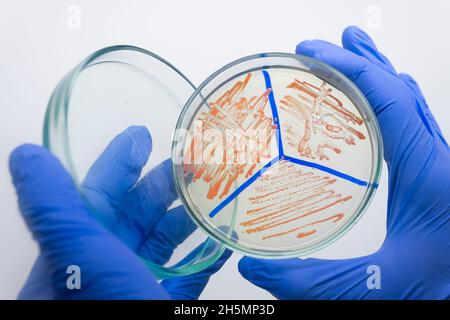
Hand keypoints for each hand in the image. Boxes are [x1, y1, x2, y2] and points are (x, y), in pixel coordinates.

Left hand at [10, 126, 230, 298]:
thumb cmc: (108, 310)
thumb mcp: (79, 260)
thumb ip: (56, 209)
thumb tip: (26, 155)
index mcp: (77, 256)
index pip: (96, 197)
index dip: (117, 163)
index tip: (140, 136)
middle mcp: (102, 272)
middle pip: (133, 216)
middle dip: (161, 185)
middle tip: (191, 162)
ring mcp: (132, 292)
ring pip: (159, 245)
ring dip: (184, 219)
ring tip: (211, 196)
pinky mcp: (159, 305)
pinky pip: (180, 279)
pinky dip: (197, 262)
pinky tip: (214, 247)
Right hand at [238, 26, 448, 298]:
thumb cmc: (445, 292)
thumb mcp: (376, 287)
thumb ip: (314, 281)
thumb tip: (256, 269)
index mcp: (433, 174)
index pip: (389, 100)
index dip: (349, 68)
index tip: (314, 51)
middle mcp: (442, 163)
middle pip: (402, 92)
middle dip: (365, 61)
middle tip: (337, 41)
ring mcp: (443, 169)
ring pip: (412, 106)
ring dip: (381, 78)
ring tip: (354, 58)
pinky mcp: (439, 181)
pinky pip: (415, 128)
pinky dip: (392, 105)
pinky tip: (378, 110)